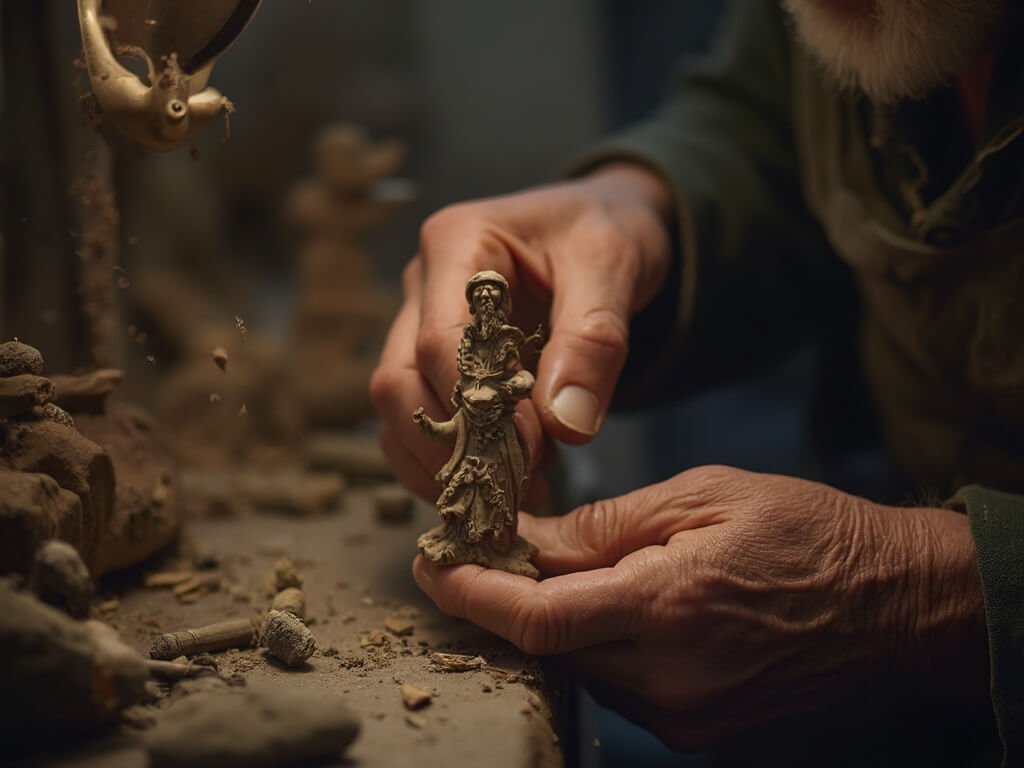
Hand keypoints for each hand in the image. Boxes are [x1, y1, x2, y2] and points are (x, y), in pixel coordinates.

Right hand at [370, 164, 672, 501]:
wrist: (607, 223)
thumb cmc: (607, 230)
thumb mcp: (612, 267)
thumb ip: (592, 342)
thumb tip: (565, 426)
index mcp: (457, 243)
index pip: (439, 341)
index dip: (478, 405)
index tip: (532, 447)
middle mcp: (423, 283)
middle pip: (397, 381)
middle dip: (449, 444)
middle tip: (516, 485)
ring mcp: (419, 322)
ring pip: (396, 410)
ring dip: (443, 462)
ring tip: (512, 494)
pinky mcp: (433, 360)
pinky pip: (416, 422)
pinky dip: (449, 460)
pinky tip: (503, 482)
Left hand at [413, 466, 987, 750]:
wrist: (890, 605)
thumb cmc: (802, 533)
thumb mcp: (701, 497)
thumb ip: (605, 525)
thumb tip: (528, 539)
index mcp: (666, 607)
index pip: (537, 617)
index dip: (471, 593)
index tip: (431, 564)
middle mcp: (669, 677)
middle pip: (549, 647)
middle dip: (509, 602)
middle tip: (491, 553)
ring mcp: (686, 717)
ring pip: (581, 669)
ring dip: (557, 625)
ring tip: (561, 574)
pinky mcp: (700, 733)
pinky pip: (621, 689)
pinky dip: (600, 647)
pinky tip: (613, 609)